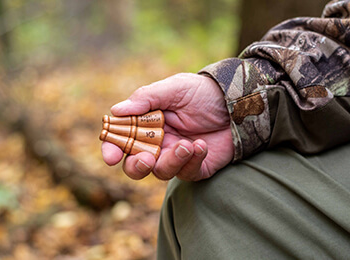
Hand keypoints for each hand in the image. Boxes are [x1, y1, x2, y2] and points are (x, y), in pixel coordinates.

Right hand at [101, 73, 233, 180]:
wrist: (238, 102)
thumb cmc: (203, 92)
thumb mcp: (175, 88)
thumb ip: (146, 98)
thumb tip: (116, 110)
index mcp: (146, 123)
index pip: (122, 140)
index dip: (112, 149)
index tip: (110, 156)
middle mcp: (158, 143)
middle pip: (135, 165)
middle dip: (135, 166)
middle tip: (145, 159)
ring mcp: (177, 156)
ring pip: (161, 172)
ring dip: (171, 161)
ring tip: (187, 144)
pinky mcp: (196, 166)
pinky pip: (187, 173)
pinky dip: (192, 161)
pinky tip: (201, 144)